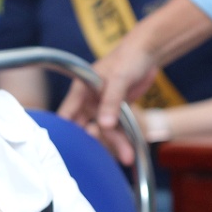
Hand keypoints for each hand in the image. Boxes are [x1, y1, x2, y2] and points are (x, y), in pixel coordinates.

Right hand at [58, 45, 160, 164]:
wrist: (147, 53)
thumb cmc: (128, 59)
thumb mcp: (118, 79)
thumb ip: (110, 102)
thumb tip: (104, 125)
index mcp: (81, 91)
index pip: (66, 115)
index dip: (64, 132)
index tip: (66, 151)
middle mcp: (89, 101)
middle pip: (86, 127)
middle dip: (94, 143)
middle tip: (101, 158)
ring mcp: (103, 106)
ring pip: (105, 130)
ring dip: (115, 143)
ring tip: (127, 157)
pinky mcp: (118, 110)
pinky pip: (118, 128)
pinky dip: (124, 138)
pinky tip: (130, 150)